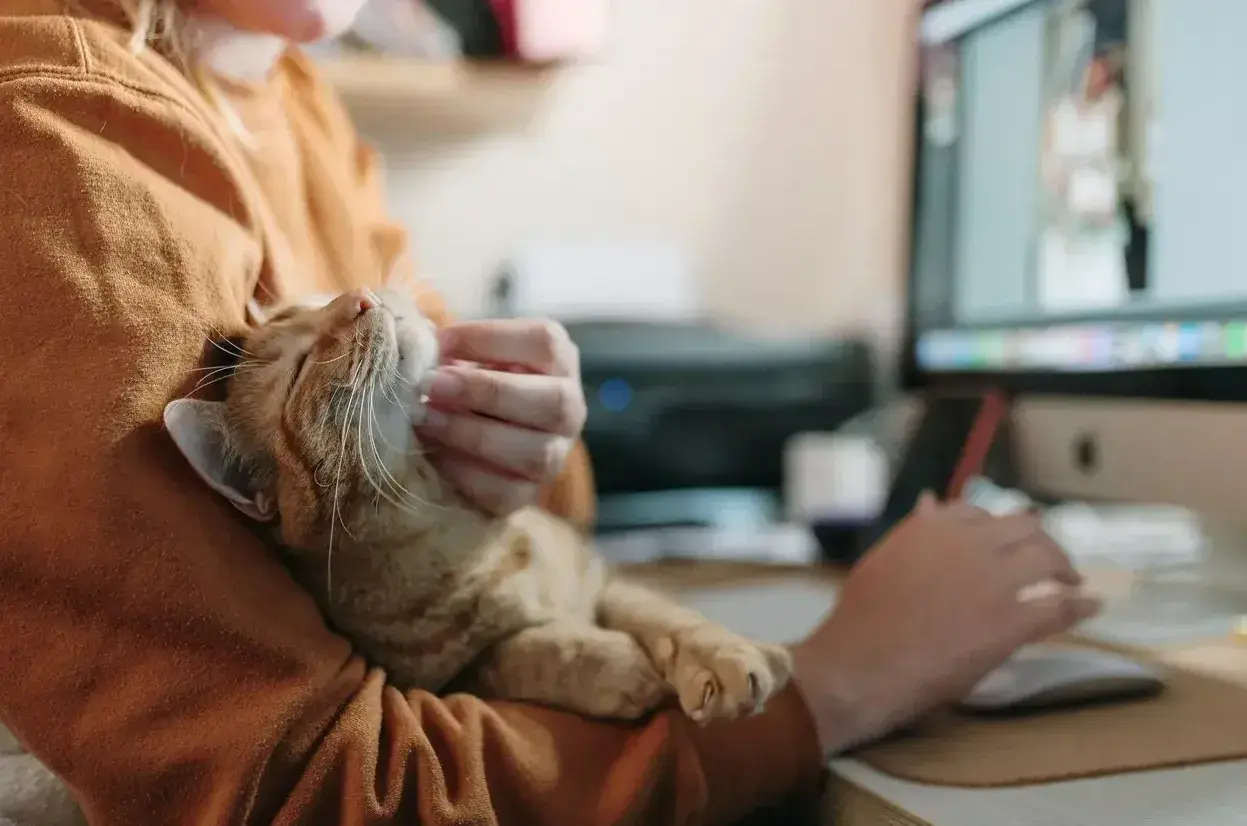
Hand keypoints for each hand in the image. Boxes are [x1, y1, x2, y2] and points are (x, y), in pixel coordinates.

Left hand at [416, 318, 585, 515]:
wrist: (475, 436)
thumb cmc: (472, 382)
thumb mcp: (470, 355)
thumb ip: (451, 349)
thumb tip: (417, 345)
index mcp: (559, 361)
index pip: (545, 342)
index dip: (490, 339)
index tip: (438, 343)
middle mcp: (569, 409)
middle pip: (554, 401)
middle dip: (487, 391)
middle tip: (433, 385)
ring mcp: (555, 455)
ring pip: (536, 454)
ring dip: (474, 435)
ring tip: (427, 420)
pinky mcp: (529, 494)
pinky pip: (507, 493)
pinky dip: (466, 473)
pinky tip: (435, 454)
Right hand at [790, 493, 1100, 754]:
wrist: (864, 663)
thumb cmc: (862, 618)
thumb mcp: (883, 561)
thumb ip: (914, 532)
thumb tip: (930, 501)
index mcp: (934, 528)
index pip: (978, 513)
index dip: (998, 527)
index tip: (1005, 540)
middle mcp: (969, 544)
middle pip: (1024, 528)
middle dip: (1041, 540)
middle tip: (1049, 559)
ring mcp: (994, 582)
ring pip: (1047, 559)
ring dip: (1065, 567)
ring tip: (1073, 580)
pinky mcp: (1012, 622)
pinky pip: (1059, 607)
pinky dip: (1080, 606)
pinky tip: (1091, 606)